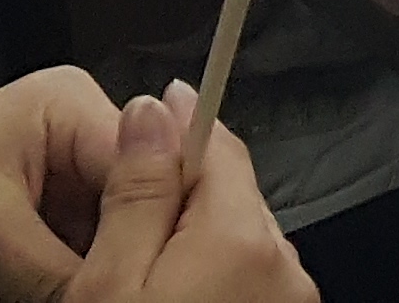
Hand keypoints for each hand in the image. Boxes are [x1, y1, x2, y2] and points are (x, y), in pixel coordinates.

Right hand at [64, 83, 313, 302]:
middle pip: (231, 193)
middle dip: (183, 193)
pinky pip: (250, 278)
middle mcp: (285, 266)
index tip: (148, 114)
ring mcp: (290, 299)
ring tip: (145, 272)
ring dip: (200, 238)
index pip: (219, 147)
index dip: (177, 128)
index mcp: (242, 241)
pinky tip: (177, 297)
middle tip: (125, 217)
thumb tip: (148, 115)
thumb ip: (135, 197)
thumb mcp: (108, 286)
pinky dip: (217, 276)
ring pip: (241, 238)